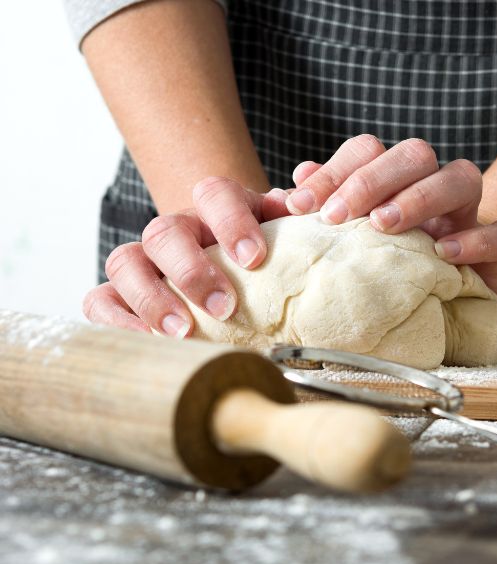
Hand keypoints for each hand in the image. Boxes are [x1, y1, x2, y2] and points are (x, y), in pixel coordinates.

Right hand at [82, 178, 289, 335]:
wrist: (230, 270)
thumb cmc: (260, 259)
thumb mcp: (284, 236)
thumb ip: (294, 216)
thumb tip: (301, 198)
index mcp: (216, 211)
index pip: (215, 193)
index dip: (231, 221)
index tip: (253, 258)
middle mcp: (175, 230)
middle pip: (164, 231)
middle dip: (192, 271)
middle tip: (224, 306)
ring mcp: (143, 261)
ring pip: (125, 262)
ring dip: (152, 299)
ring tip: (185, 332)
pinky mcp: (120, 294)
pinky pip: (101, 301)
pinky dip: (118, 321)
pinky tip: (149, 341)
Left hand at [284, 135, 496, 305]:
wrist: (461, 306)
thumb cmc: (398, 271)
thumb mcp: (353, 246)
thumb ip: (323, 219)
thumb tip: (284, 194)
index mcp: (397, 183)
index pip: (368, 151)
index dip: (333, 171)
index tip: (300, 206)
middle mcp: (435, 189)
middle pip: (414, 153)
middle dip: (371, 179)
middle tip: (335, 216)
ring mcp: (471, 216)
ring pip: (462, 177)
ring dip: (420, 196)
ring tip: (383, 225)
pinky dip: (477, 239)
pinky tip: (444, 254)